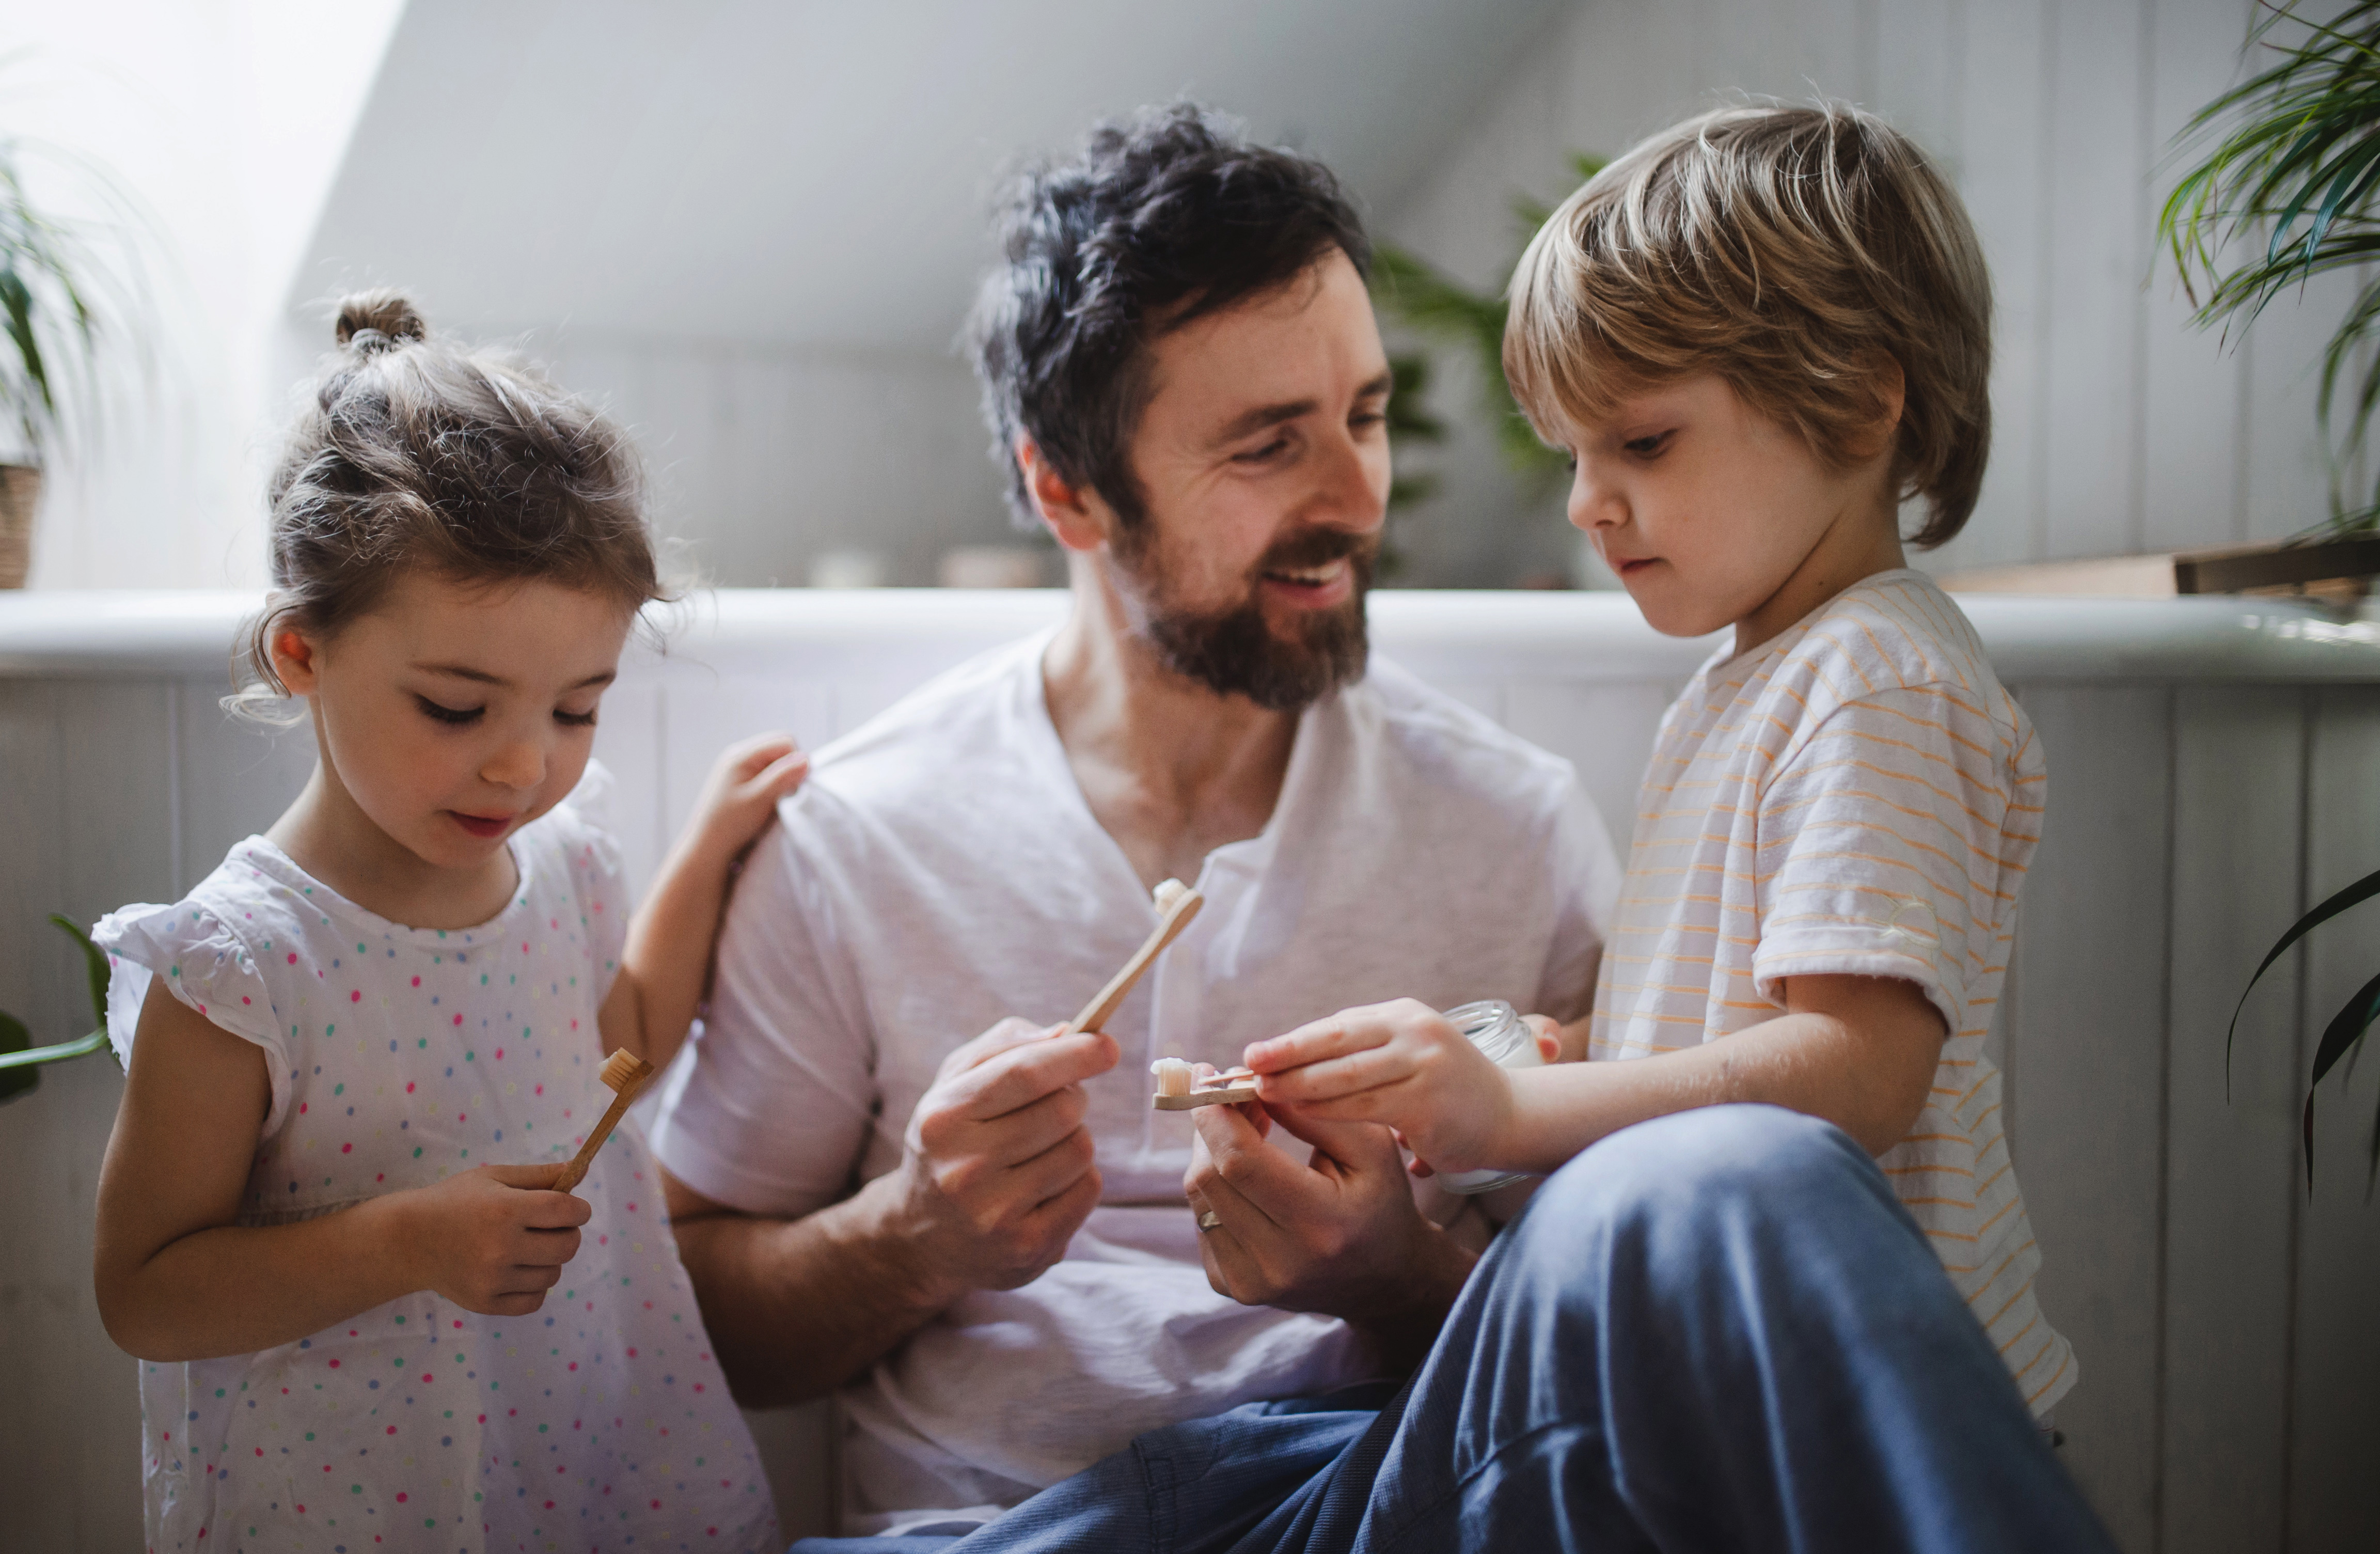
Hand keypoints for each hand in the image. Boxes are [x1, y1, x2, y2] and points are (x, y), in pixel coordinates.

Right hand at [393, 1163, 590, 1315]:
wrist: (408, 1240)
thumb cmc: (456, 1201)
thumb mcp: (495, 1177)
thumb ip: (541, 1175)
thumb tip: (583, 1168)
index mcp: (505, 1209)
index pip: (566, 1212)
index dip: (579, 1209)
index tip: (574, 1209)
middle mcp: (500, 1247)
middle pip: (567, 1246)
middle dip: (567, 1233)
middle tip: (549, 1227)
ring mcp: (493, 1279)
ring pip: (553, 1274)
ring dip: (548, 1260)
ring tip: (526, 1247)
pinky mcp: (486, 1302)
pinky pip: (535, 1300)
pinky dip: (534, 1286)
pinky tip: (518, 1270)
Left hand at [684, 732, 808, 868]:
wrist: (707, 845)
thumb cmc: (731, 824)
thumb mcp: (760, 800)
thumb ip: (783, 777)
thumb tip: (807, 759)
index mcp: (741, 754)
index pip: (785, 741)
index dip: (796, 762)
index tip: (794, 787)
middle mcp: (738, 754)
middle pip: (780, 747)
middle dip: (790, 767)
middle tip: (785, 792)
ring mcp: (737, 765)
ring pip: (774, 759)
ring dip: (782, 776)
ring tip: (773, 798)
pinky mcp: (739, 777)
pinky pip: (765, 770)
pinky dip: (773, 782)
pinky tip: (766, 800)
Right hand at [881, 1016, 1115, 1302]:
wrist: (921, 1241)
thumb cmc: (949, 1145)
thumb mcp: (953, 1086)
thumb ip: (1003, 1047)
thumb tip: (1066, 1033)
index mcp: (943, 1119)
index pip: (1025, 1074)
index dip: (1076, 1055)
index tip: (1108, 1045)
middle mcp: (965, 1169)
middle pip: (1064, 1109)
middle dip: (1074, 1096)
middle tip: (1056, 1104)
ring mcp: (996, 1214)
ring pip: (1081, 1149)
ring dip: (1074, 1139)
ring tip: (1040, 1150)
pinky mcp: (1029, 1247)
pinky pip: (1089, 1189)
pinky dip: (1080, 1177)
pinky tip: (1045, 1185)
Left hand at [1183, 1096, 1471, 1363]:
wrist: (1382, 1280)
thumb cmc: (1380, 1202)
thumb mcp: (1372, 1147)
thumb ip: (1314, 1112)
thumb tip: (1250, 1083)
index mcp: (1321, 1225)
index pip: (1240, 1162)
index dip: (1216, 1114)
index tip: (1209, 1076)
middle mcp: (1278, 1263)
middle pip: (1209, 1177)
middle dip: (1212, 1126)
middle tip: (1235, 1098)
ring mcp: (1249, 1282)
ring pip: (1198, 1196)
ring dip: (1211, 1153)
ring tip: (1247, 1132)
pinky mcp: (1231, 1287)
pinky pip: (1201, 1219)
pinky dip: (1216, 1186)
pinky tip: (1246, 1176)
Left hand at [1244, 998, 1528, 1177]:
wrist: (1510, 1117)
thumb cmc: (1443, 1093)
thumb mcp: (1404, 1057)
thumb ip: (1360, 1054)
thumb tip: (1289, 1063)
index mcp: (1401, 1016)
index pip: (1334, 1026)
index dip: (1290, 1042)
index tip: (1250, 1055)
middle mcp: (1413, 1031)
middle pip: (1334, 1041)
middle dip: (1285, 1055)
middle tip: (1244, 1068)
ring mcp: (1424, 1063)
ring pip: (1345, 1074)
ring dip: (1297, 1085)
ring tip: (1261, 1094)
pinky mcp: (1428, 1101)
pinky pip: (1365, 1106)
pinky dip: (1328, 1110)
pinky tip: (1300, 1115)